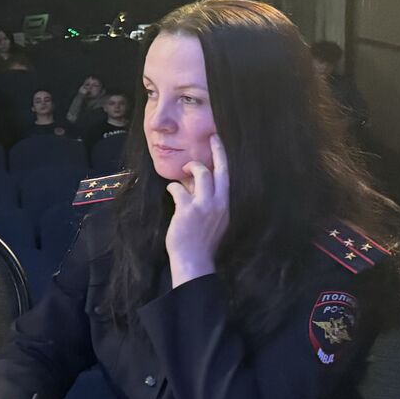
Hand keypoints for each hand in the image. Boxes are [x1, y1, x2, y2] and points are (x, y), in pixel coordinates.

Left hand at [165, 134, 229, 284]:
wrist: (194, 261)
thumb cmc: (200, 242)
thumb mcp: (211, 219)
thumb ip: (206, 200)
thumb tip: (194, 182)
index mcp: (226, 205)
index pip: (227, 177)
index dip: (223, 159)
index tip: (220, 143)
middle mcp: (219, 203)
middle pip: (221, 170)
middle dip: (217, 151)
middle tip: (213, 137)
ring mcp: (204, 206)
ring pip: (202, 174)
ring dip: (190, 168)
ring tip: (182, 172)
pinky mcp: (188, 210)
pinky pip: (178, 188)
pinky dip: (173, 187)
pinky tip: (171, 190)